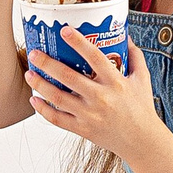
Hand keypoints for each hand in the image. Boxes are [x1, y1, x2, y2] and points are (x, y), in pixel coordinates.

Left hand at [25, 27, 157, 160]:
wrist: (141, 141)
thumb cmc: (142, 108)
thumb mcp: (143, 79)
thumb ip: (135, 56)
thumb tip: (126, 35)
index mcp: (115, 82)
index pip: (95, 57)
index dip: (78, 42)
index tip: (64, 30)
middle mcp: (101, 98)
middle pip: (68, 77)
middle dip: (48, 63)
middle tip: (34, 53)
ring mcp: (90, 115)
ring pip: (58, 98)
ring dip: (40, 85)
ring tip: (29, 74)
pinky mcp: (83, 129)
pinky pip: (58, 119)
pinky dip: (43, 110)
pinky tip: (34, 99)